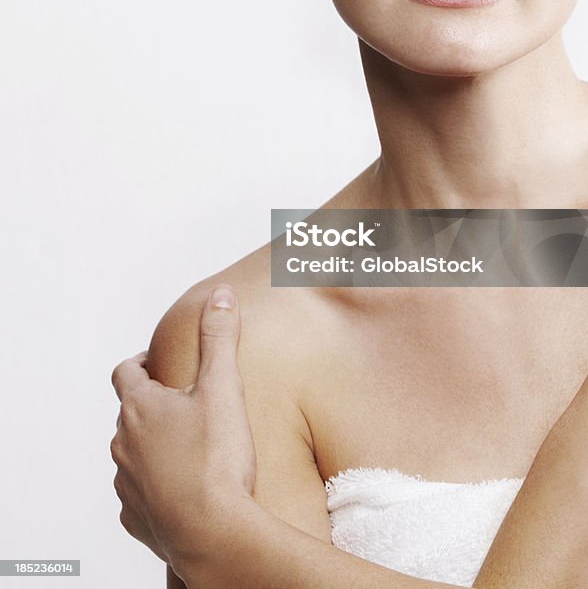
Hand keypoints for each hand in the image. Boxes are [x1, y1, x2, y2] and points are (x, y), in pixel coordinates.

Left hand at [110, 285, 255, 572]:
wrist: (213, 533)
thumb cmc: (217, 459)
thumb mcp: (223, 387)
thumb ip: (220, 338)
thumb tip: (221, 295)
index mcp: (139, 407)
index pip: (125, 372)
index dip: (140, 364)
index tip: (157, 364)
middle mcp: (123, 443)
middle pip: (130, 414)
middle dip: (154, 406)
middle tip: (184, 404)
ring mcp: (126, 483)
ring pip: (133, 455)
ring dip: (154, 447)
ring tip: (188, 448)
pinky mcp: (136, 517)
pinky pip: (141, 494)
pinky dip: (157, 486)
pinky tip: (184, 488)